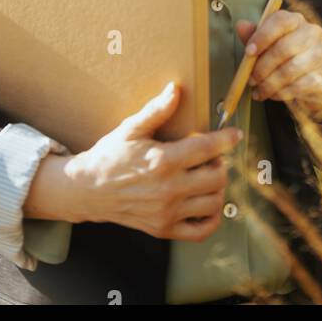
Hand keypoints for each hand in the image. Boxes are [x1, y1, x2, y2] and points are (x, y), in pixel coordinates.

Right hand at [67, 82, 242, 239]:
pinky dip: (211, 218)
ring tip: (207, 177)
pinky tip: (206, 203)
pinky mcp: (163, 229)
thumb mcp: (130, 128)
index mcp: (162, 160)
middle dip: (220, 163)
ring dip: (218, 188)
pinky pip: (201, 231)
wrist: (86, 190)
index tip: (235, 134)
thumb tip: (175, 89)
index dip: (226, 139)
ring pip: (214, 203)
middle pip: (216, 177)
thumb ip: (156, 110)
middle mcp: (168, 189)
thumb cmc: (109, 156)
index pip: (207, 148)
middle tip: (211, 156)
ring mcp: (166, 212)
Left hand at [235, 11, 321, 122]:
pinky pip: (299, 86)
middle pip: (284, 48)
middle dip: (262, 67)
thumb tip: (240, 25)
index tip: (248, 52)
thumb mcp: (270, 44)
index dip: (262, 36)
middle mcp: (313, 33)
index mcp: (297, 21)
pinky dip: (281, 93)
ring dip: (269, 83)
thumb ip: (255, 35)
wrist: (317, 79)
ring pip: (290, 70)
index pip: (281, 21)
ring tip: (258, 90)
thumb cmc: (289, 57)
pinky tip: (272, 95)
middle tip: (250, 79)